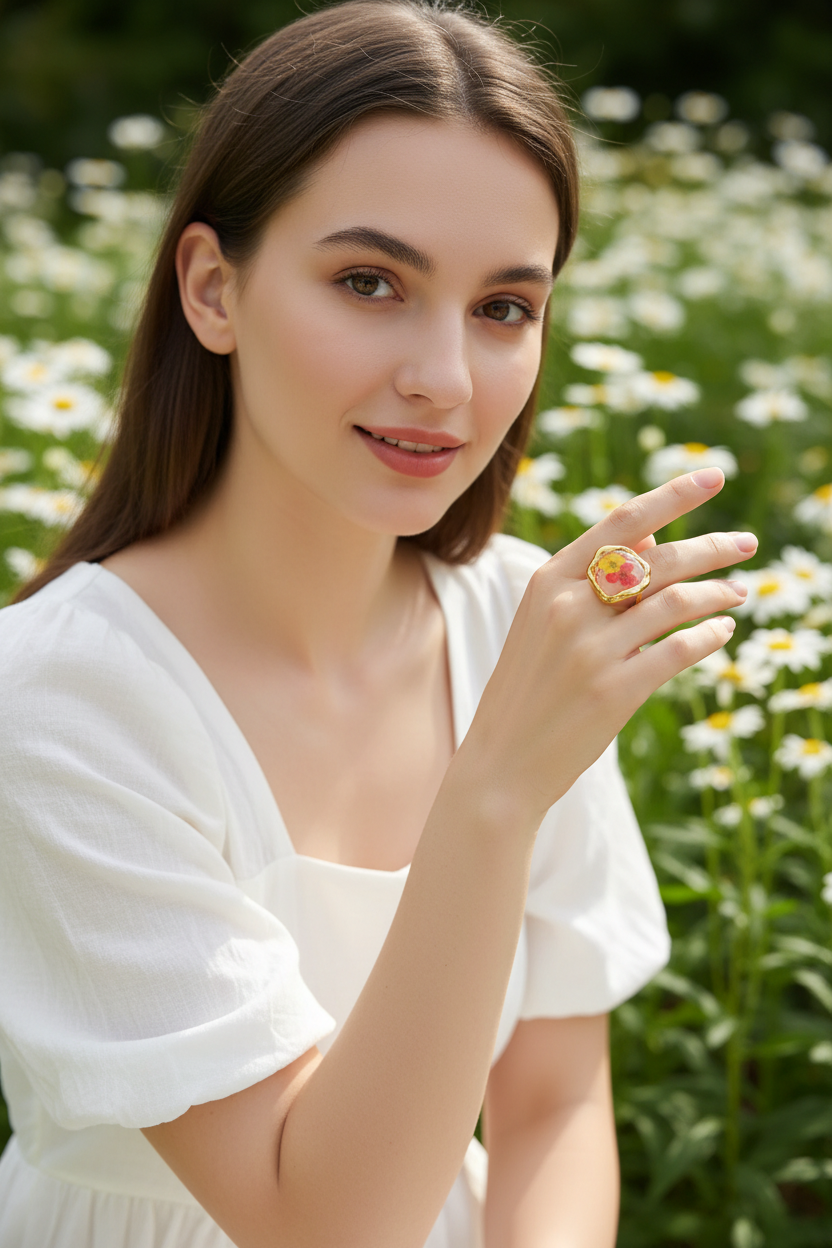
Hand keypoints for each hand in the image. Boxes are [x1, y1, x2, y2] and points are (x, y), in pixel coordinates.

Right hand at [461, 468, 756, 823]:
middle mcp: (567, 608)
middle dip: (711, 547)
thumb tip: (653, 534)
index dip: (673, 494)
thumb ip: (591, 578)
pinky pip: (679, 651)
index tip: (715, 475)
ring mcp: (591, 650)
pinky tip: (722, 633)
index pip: (622, 523)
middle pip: (658, 559)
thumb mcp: (542, 621)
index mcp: (547, 581)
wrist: (500, 762)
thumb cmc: (527, 688)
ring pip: (674, 602)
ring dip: (717, 594)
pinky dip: (709, 637)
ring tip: (739, 594)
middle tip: (746, 544)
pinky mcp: (615, 691)